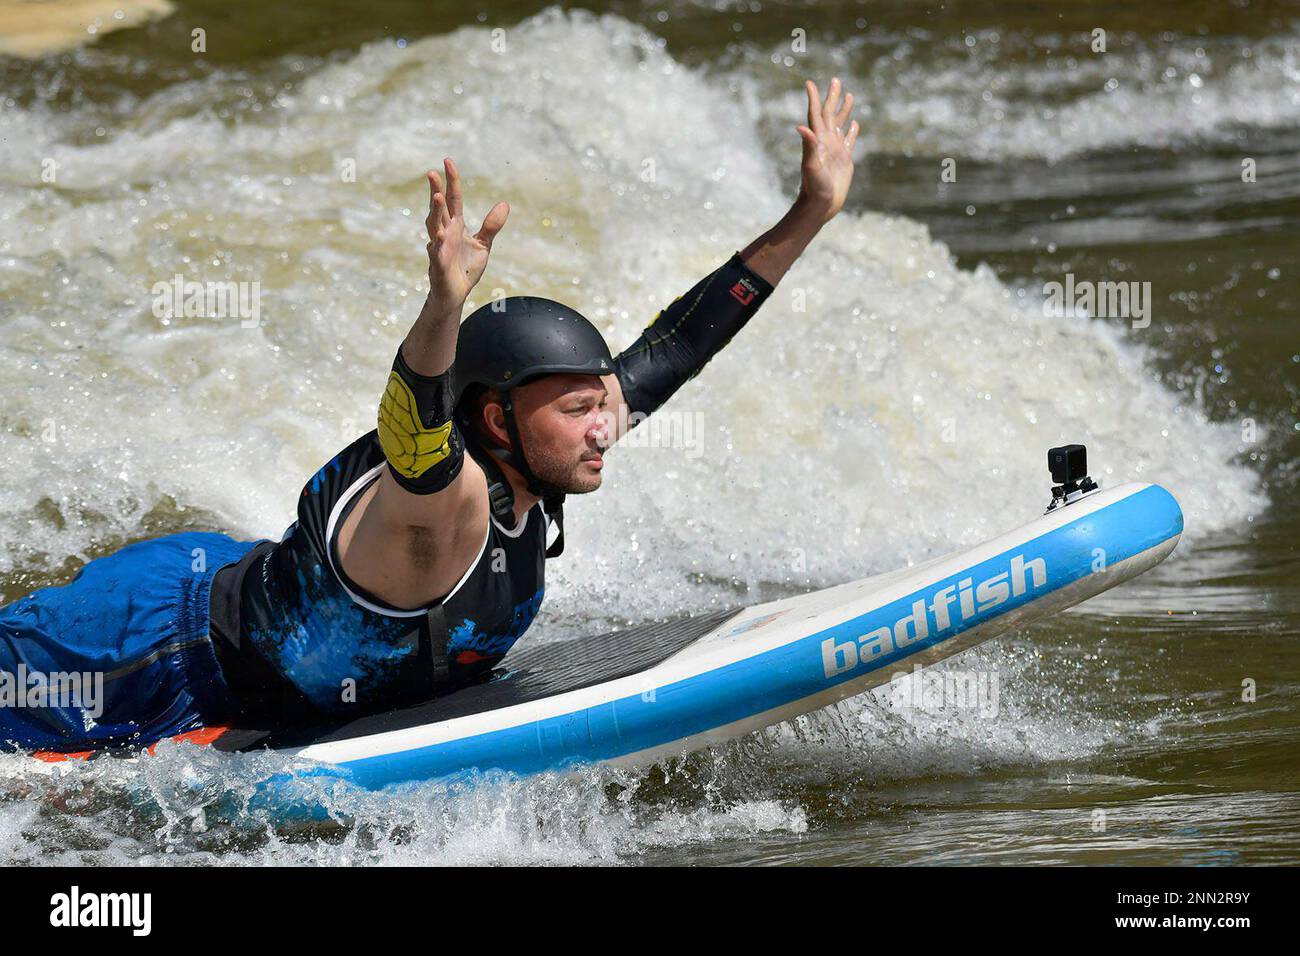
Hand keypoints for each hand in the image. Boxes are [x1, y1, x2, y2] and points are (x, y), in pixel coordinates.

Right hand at [425, 157, 508, 307]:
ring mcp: (439, 246)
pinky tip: (439, 234)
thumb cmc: (465, 269)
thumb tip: (504, 204)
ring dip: (435, 211)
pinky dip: (437, 243)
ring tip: (437, 196)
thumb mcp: (483, 245)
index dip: (452, 181)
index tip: (447, 161)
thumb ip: (492, 225)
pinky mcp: (438, 263)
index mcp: (456, 226)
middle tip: (433, 172)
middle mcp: (445, 232)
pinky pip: (436, 251)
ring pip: (434, 225)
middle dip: (436, 190)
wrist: (456, 294)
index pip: (454, 199)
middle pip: (440, 208)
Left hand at [795, 78, 858, 222]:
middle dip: (832, 97)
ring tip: (849, 95)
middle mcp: (825, 142)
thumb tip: (801, 127)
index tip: (810, 83)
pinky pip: (849, 141)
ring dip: (844, 110)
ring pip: (840, 124)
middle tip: (836, 80)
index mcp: (817, 140)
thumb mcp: (811, 166)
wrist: (821, 205)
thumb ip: (809, 146)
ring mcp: (835, 150)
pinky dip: (852, 131)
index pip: (815, 114)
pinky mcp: (844, 159)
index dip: (813, 98)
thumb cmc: (814, 187)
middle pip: (829, 114)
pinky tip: (855, 124)